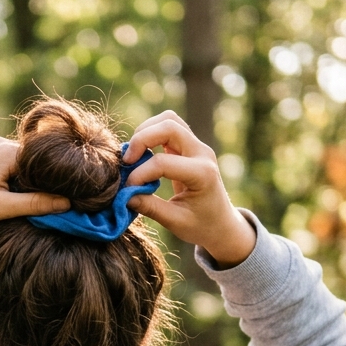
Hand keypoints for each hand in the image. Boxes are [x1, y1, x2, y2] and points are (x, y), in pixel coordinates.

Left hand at [0, 137, 69, 234]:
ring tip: (33, 203)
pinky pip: (10, 165)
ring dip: (29, 182)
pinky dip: (16, 180)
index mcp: (8, 152)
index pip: (47, 162)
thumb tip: (68, 203)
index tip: (68, 200)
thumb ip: (36, 204)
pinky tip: (14, 197)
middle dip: (44, 182)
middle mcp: (1, 144)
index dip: (58, 181)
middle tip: (54, 205)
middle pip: (36, 162)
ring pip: (23, 165)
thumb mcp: (1, 208)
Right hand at [123, 111, 255, 267]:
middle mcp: (202, 154)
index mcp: (202, 174)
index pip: (163, 162)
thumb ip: (150, 207)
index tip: (127, 189)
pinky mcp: (190, 145)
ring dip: (146, 131)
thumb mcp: (175, 222)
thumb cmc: (201, 226)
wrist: (222, 224)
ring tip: (133, 154)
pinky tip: (141, 153)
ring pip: (169, 119)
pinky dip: (151, 133)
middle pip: (169, 126)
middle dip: (142, 139)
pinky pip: (169, 126)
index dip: (140, 174)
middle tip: (127, 161)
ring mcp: (198, 146)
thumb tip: (123, 196)